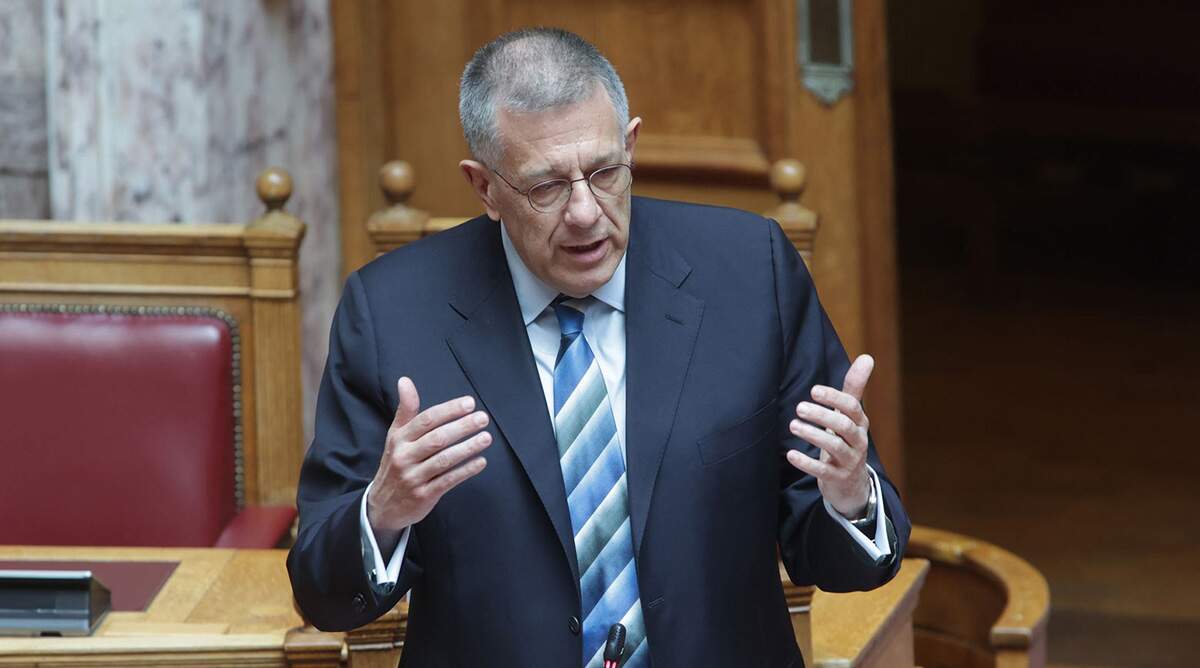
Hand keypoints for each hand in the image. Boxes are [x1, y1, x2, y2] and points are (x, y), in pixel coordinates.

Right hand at [367, 377, 491, 545]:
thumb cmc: (394, 464)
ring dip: (468, 448)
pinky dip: (466, 471)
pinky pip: (448, 481)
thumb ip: (406, 410)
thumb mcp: (395, 436)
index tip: (469, 403)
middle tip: (483, 418)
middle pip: (437, 438)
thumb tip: (405, 380)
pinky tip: (481, 462)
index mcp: (399, 439)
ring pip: (444, 460)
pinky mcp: (423, 495)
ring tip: (486, 437)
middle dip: (462, 426)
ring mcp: (413, 477)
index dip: (449, 410)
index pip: (426, 420)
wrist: (381, 506)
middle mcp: (404, 457)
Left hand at [786, 354, 874, 517]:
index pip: (852, 407)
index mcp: (860, 423)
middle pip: (844, 426)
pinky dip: (807, 463)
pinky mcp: (838, 478)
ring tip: (793, 426)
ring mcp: (850, 461)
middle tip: (799, 408)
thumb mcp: (850, 416)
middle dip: (822, 415)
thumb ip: (854, 388)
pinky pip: (823, 471)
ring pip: (835, 447)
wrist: (852, 484)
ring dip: (813, 435)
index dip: (834, 398)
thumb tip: (867, 357)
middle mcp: (858, 441)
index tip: (814, 390)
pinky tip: (791, 455)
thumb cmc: (847, 441)